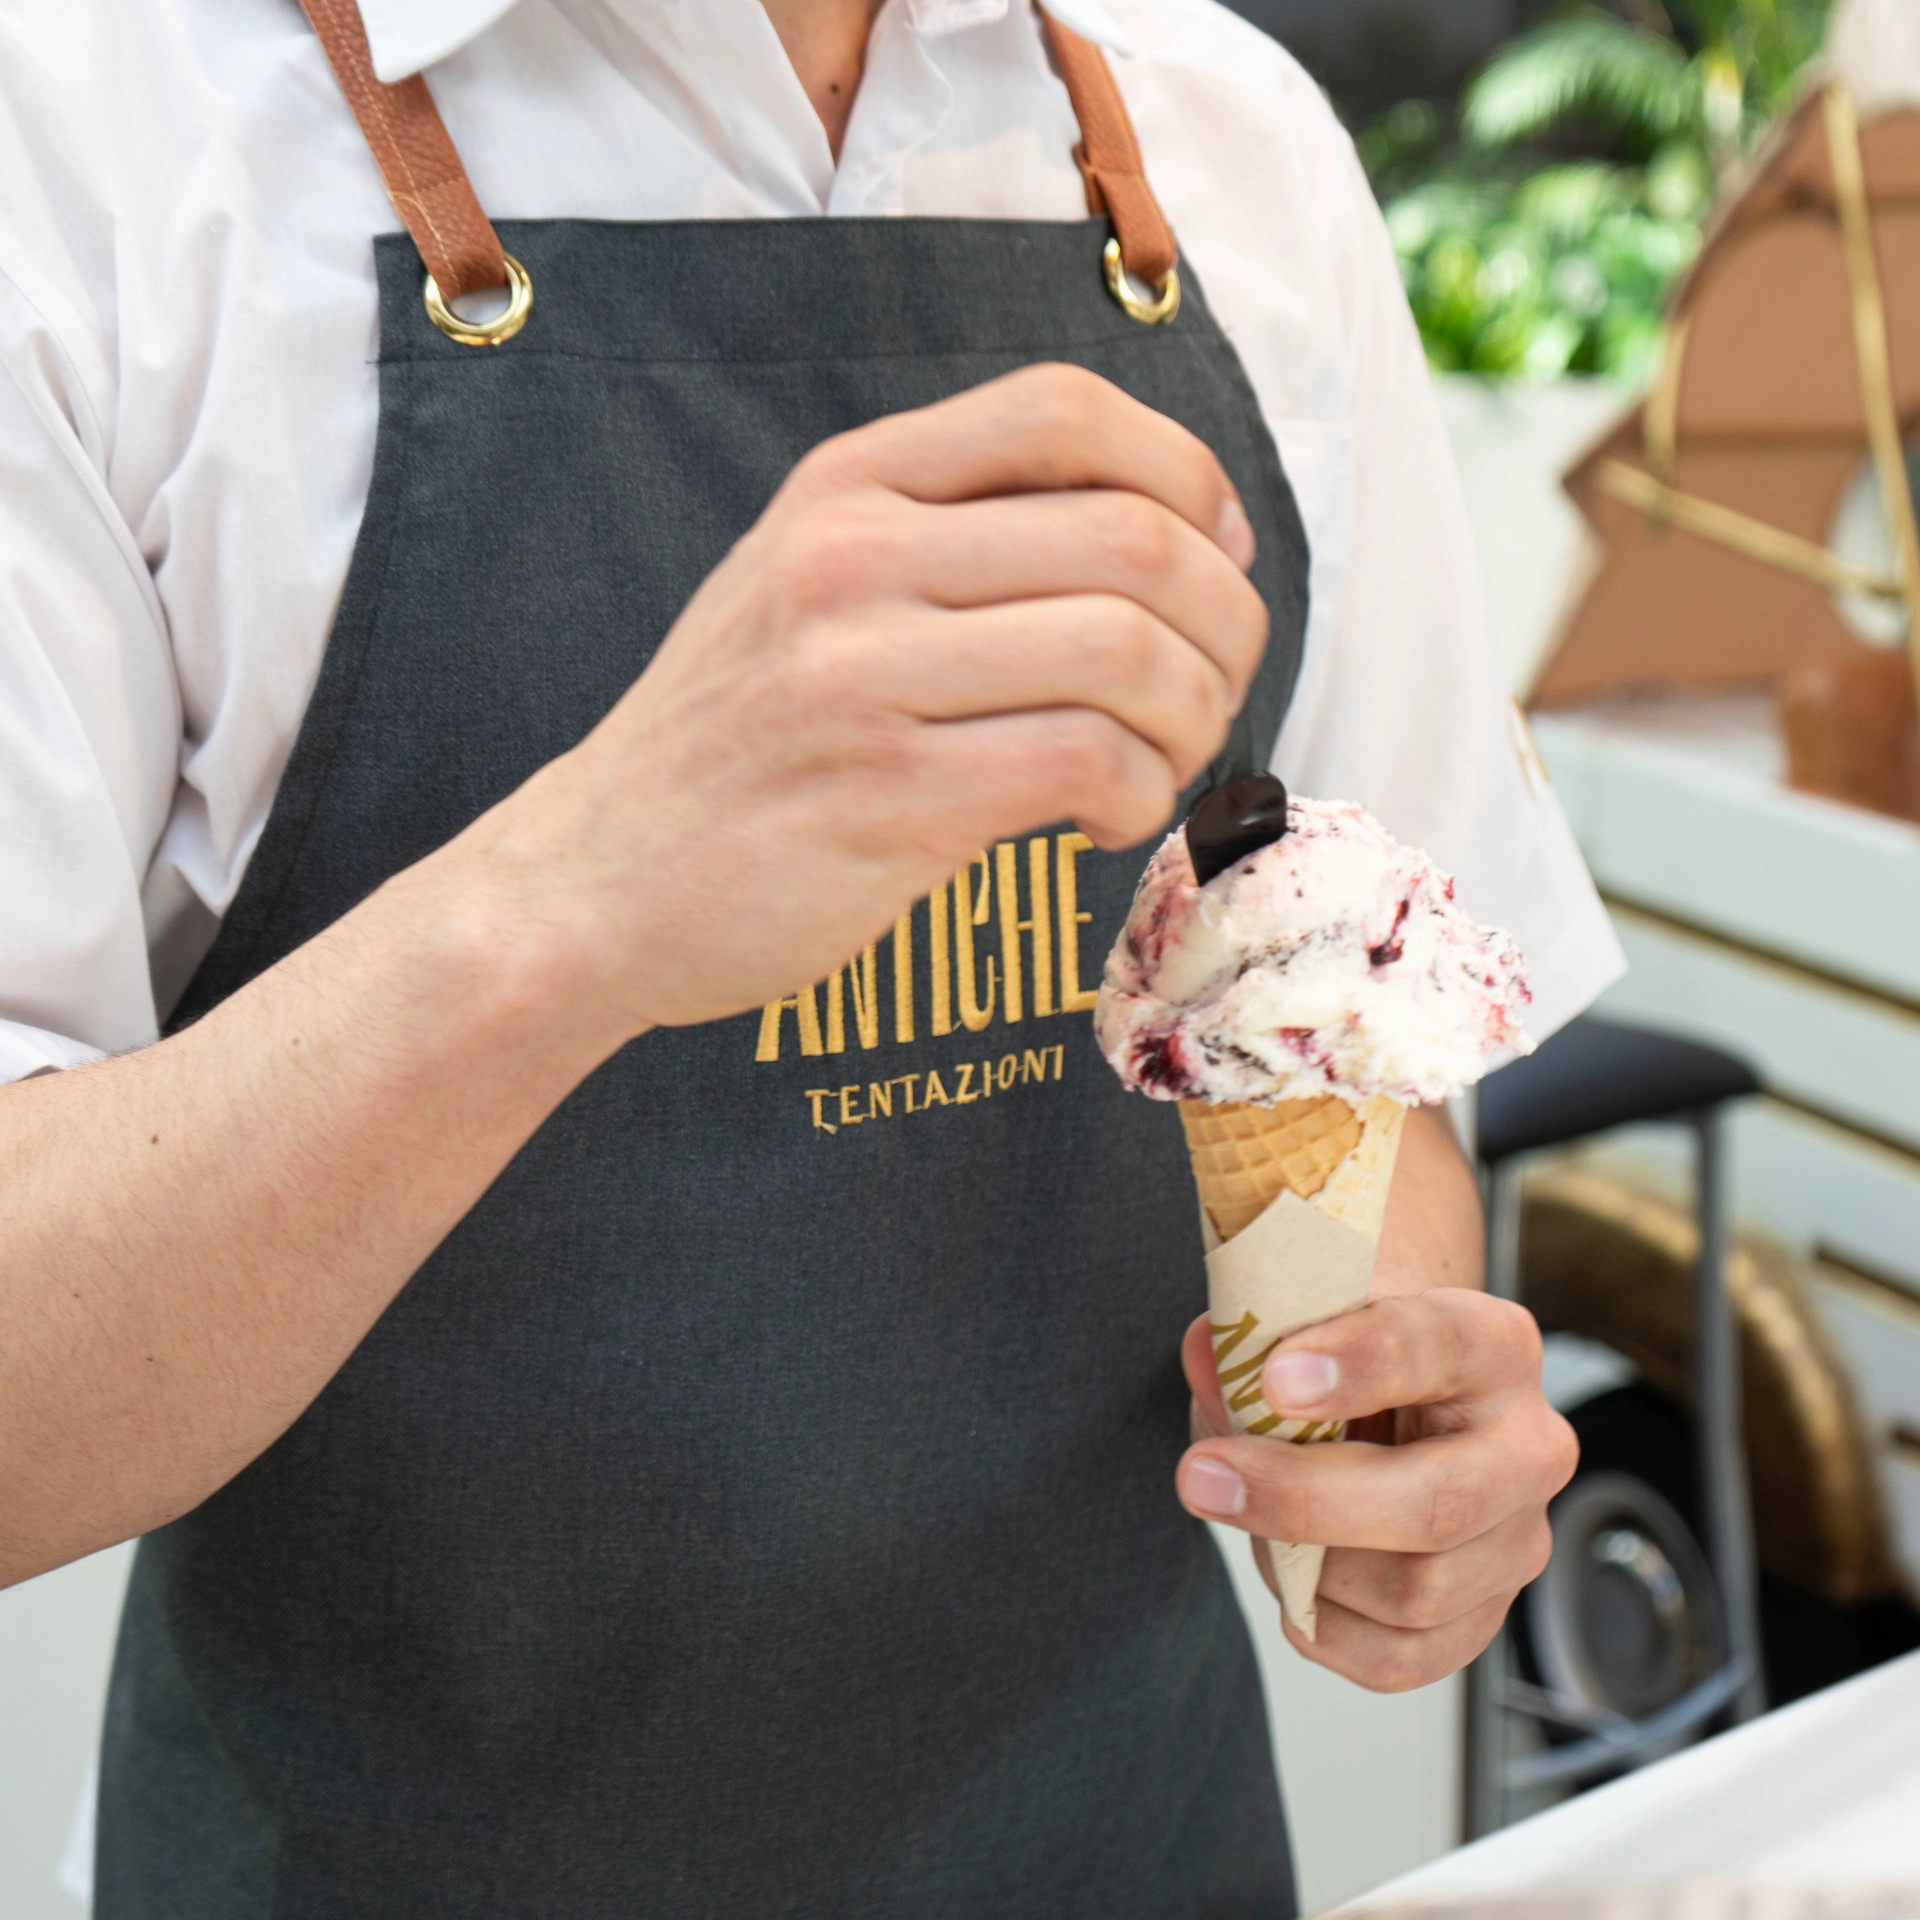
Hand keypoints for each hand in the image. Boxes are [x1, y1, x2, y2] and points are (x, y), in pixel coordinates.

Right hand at [453, 362, 1266, 1038]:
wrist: (593, 881)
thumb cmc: (733, 745)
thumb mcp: (805, 588)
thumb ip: (950, 539)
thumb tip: (1170, 540)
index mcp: (847, 488)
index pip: (1065, 410)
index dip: (1187, 472)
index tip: (1216, 554)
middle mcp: (854, 559)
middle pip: (1136, 539)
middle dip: (1226, 624)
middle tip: (1213, 690)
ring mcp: (863, 677)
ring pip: (1130, 652)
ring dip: (1193, 719)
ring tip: (1158, 765)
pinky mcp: (887, 799)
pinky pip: (1089, 763)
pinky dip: (1140, 796)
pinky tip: (1103, 821)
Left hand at [1175, 1288, 1577, 1691]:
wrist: (1385, 1399)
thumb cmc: (1347, 1355)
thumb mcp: (1303, 1320)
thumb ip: (1256, 1335)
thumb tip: (1209, 1358)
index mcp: (1494, 1345)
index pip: (1440, 1348)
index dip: (1358, 1364)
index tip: (1273, 1379)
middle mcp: (1529, 1447)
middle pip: (1439, 1504)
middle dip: (1305, 1499)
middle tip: (1204, 1475)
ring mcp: (1517, 1541)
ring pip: (1415, 1591)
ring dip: (1307, 1564)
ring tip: (1254, 1514)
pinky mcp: (1486, 1616)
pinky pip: (1400, 1658)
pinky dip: (1325, 1627)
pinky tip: (1294, 1575)